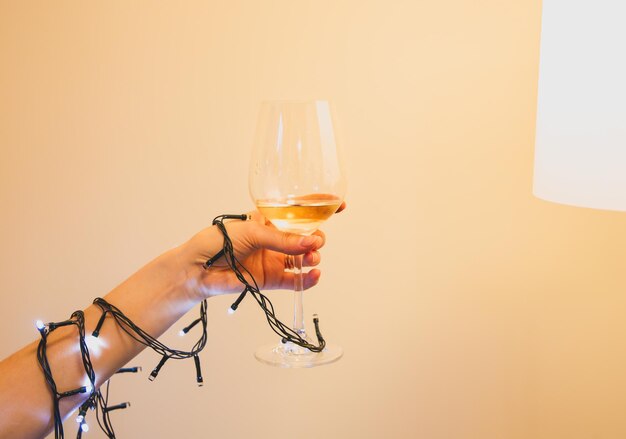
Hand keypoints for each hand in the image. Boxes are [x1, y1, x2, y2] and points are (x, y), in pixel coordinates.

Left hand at [182, 202, 344, 298]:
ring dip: (313, 257)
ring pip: (304, 258)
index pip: (299, 211)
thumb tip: (310, 243)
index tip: (339, 205)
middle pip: (306, 236)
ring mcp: (274, 259)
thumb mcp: (252, 232)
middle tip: (315, 241)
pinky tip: (314, 275)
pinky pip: (296, 280)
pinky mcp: (272, 279)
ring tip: (311, 257)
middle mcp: (275, 239)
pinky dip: (308, 279)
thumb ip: (282, 239)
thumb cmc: (217, 241)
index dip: (319, 207)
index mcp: (269, 219)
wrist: (198, 268)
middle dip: (316, 237)